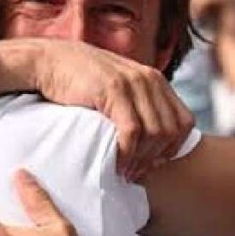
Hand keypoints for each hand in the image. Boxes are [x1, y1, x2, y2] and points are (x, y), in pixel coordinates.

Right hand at [0, 39, 194, 181]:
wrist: (49, 62)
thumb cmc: (79, 82)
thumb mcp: (118, 89)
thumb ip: (138, 105)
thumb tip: (152, 141)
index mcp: (155, 80)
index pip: (185, 122)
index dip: (173, 148)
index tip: (153, 164)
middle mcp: (149, 79)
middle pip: (171, 131)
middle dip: (155, 158)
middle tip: (136, 173)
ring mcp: (133, 83)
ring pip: (155, 133)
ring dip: (140, 159)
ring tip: (125, 171)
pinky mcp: (113, 90)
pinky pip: (132, 131)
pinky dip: (126, 153)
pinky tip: (116, 162)